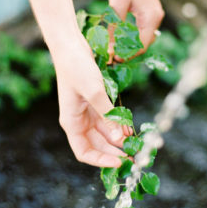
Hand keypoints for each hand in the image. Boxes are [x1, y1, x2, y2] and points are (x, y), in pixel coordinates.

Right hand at [52, 32, 128, 166]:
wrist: (71, 45)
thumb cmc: (77, 67)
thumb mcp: (94, 91)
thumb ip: (108, 115)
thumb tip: (120, 138)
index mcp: (72, 122)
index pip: (84, 152)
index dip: (101, 161)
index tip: (119, 162)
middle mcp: (79, 121)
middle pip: (97, 146)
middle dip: (115, 152)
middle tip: (134, 157)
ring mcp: (87, 112)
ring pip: (105, 134)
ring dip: (119, 140)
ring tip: (135, 144)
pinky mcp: (95, 102)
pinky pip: (109, 120)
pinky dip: (120, 125)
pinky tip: (131, 129)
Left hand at [106, 0, 163, 57]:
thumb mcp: (117, 4)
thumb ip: (115, 28)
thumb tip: (110, 49)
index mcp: (152, 17)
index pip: (141, 45)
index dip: (126, 55)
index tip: (110, 60)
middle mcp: (155, 17)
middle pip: (141, 44)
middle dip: (125, 52)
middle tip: (107, 57)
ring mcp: (150, 13)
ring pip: (139, 37)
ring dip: (125, 45)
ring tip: (108, 49)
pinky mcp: (144, 10)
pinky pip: (136, 29)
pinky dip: (126, 35)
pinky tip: (113, 37)